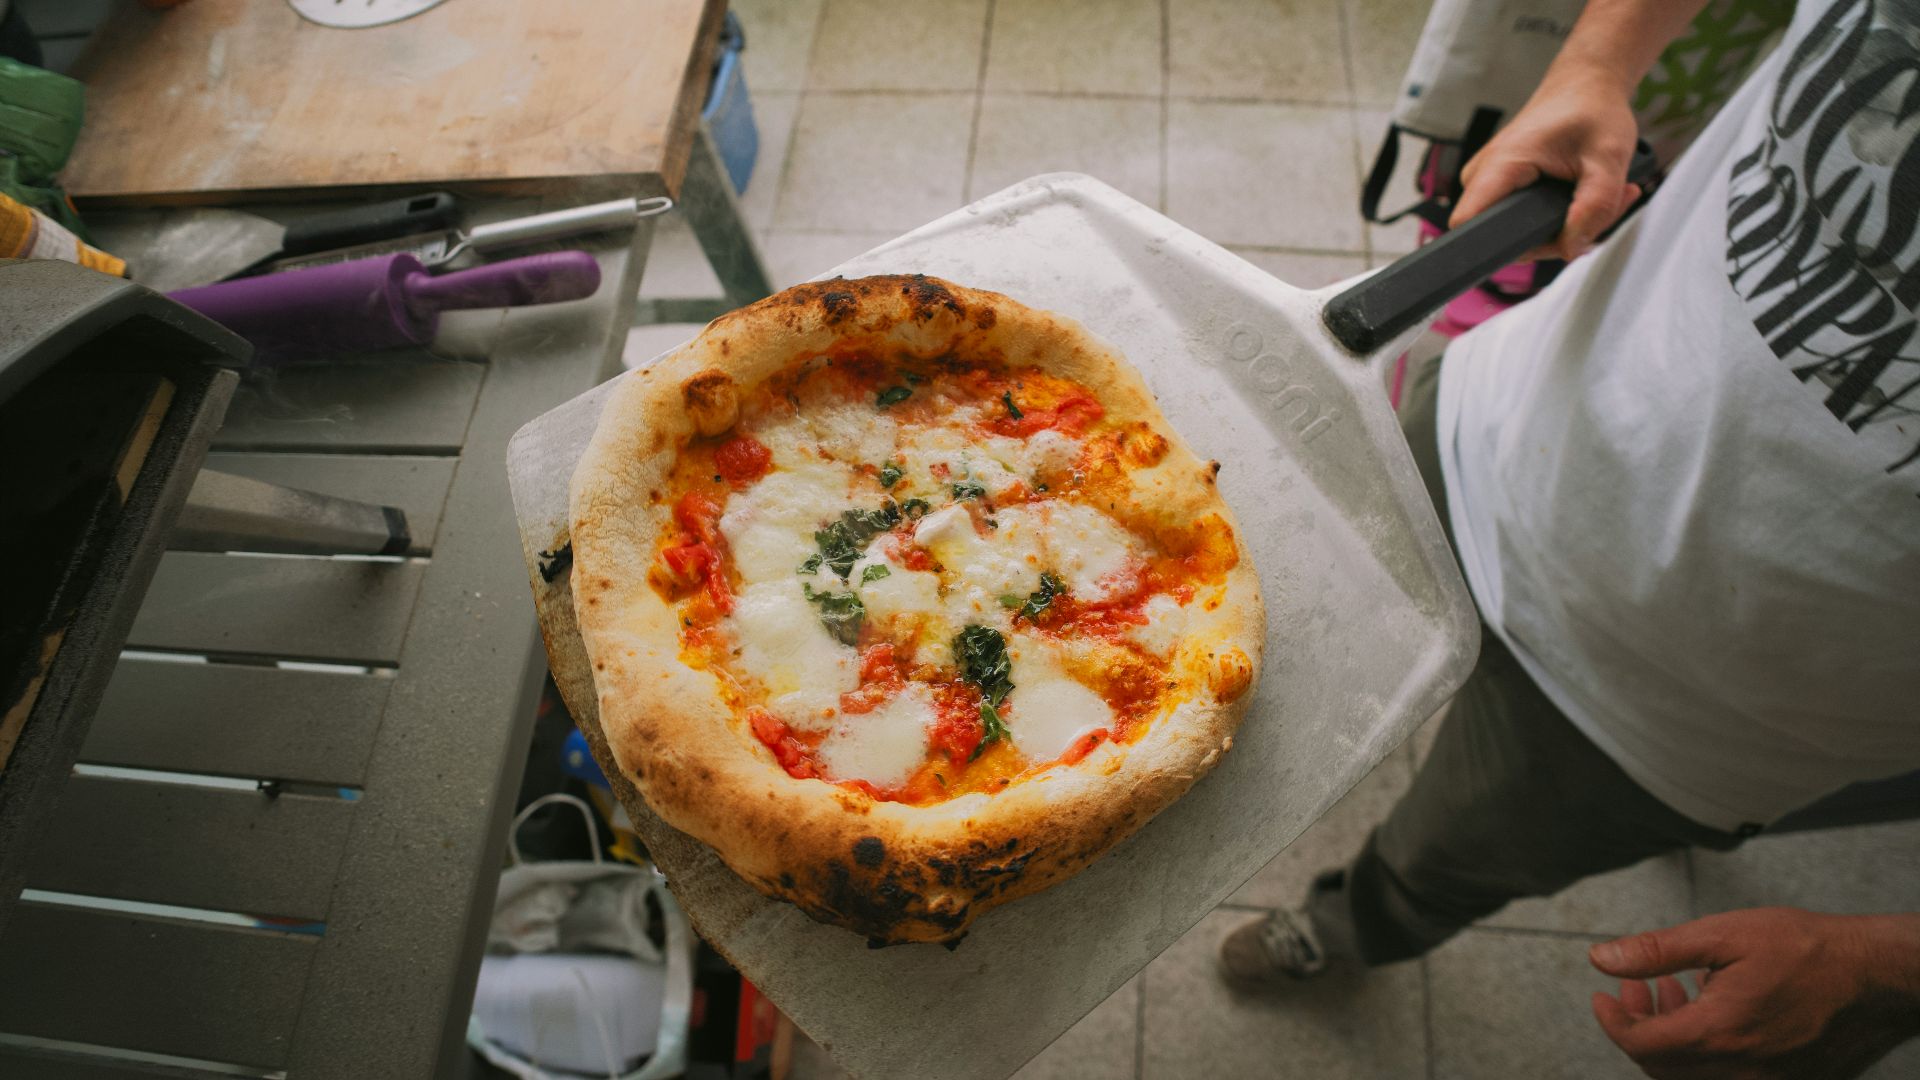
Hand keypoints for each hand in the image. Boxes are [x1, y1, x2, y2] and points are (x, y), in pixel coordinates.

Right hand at [1450, 61, 1642, 261]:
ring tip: (1602, 194)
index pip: (1469, 225)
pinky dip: (1562, 216)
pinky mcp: (1502, 188)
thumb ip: (1596, 207)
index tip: (1547, 241)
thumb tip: (1573, 248)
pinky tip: (1588, 193)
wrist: (1584, 86)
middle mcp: (1484, 176)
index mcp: (1502, 164)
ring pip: (1521, 233)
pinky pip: (1524, 221)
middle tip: (1603, 208)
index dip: (1498, 248)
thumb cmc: (1592, 110)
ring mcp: (1490, 183)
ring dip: (1567, 225)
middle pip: (1506, 238)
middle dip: (1559, 235)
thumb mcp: (1609, 157)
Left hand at [1589, 907, 1919, 1079]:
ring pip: (1691, 1075)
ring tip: (1672, 990)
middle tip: (1637, 987)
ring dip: (1669, 1038)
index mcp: (1719, 1034)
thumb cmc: (1806, 950)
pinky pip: (1725, 1077)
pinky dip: (1704, 1049)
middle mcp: (1740, 1071)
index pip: (1640, 1046)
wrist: (1874, 976)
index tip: (1602, 997)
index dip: (1612, 1021)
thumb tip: (1602, 958)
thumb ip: (1657, 950)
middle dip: (1638, 1025)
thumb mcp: (1723, 935)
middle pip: (1661, 1066)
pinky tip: (1710, 1008)